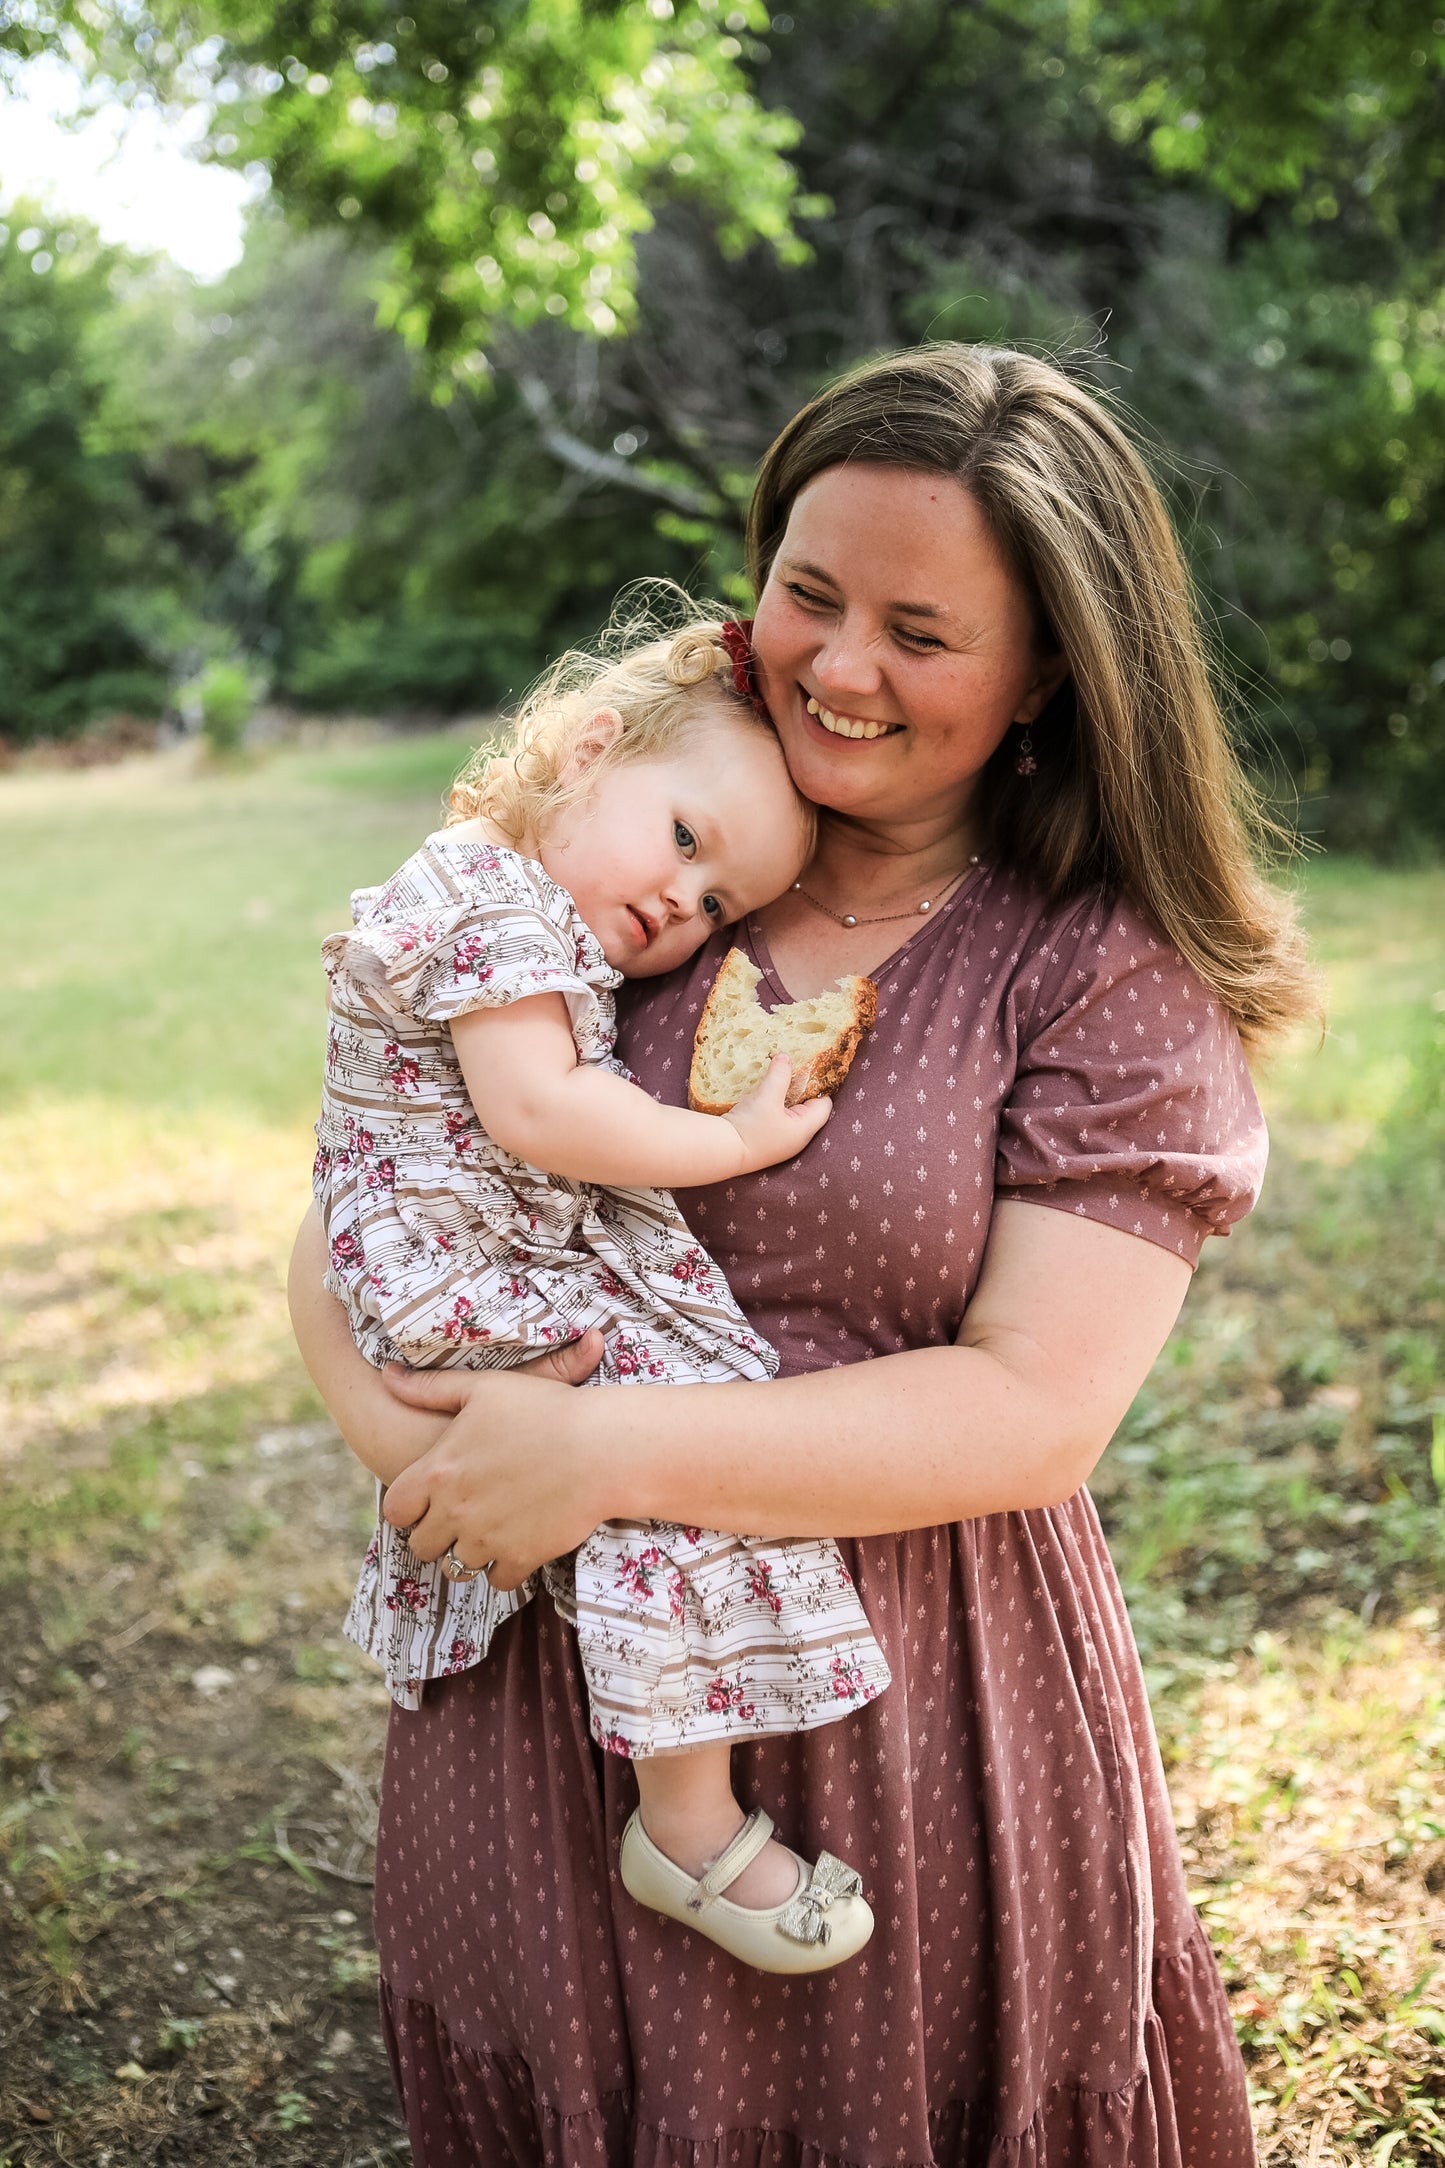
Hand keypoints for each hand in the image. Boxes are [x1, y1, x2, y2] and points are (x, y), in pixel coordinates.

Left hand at [380, 1328, 606, 1586]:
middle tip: (458, 1518)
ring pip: (457, 1567)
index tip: (425, 1500)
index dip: (407, 1507)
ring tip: (487, 1533)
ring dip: (467, 1553)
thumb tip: (386, 1374)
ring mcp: (487, 1538)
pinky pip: (497, 1580)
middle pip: (422, 1545)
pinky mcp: (521, 1557)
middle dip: (434, 1535)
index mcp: (439, 1471)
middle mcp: (456, 1510)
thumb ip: (429, 1388)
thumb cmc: (544, 1409)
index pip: (395, 1510)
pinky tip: (517, 1543)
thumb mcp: (483, 1388)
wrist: (601, 1447)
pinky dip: (504, 1567)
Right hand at [722, 1053, 830, 1170]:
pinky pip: (775, 1118)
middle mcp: (796, 1138)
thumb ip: (780, 1075)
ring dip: (783, 1097)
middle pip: (807, 1108)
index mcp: (804, 1129)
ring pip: (789, 1112)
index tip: (808, 1067)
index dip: (819, 1084)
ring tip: (775, 1079)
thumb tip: (786, 1056)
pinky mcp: (764, 1141)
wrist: (720, 1152)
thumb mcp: (766, 1096)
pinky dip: (772, 1106)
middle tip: (791, 1069)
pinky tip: (761, 1096)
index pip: (824, 1104)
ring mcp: (780, 1141)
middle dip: (799, 1088)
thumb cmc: (749, 1127)